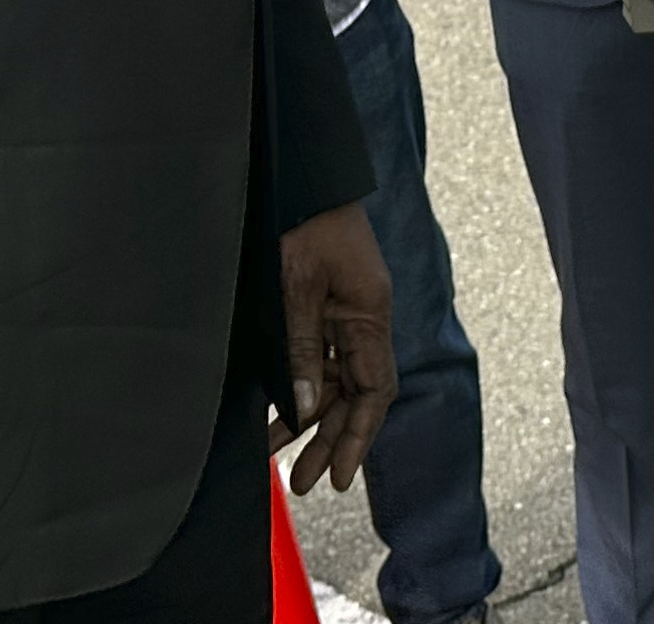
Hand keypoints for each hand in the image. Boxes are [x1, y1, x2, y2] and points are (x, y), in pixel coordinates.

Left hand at [276, 203, 393, 495]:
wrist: (298, 170)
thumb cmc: (300, 219)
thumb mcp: (295, 286)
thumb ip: (302, 348)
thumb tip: (308, 407)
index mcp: (370, 312)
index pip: (374, 392)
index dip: (357, 439)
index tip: (336, 478)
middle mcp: (364, 316)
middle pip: (355, 394)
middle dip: (330, 440)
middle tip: (302, 483)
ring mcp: (346, 309)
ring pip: (334, 379)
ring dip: (311, 417)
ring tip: (279, 456)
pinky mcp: (325, 301)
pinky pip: (320, 355)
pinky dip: (302, 385)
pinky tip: (281, 410)